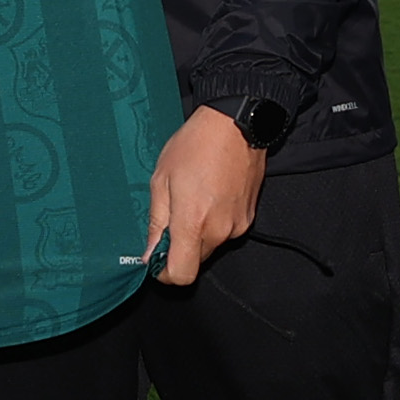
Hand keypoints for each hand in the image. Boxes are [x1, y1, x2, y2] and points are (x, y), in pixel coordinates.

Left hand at [144, 106, 267, 286]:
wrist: (236, 123)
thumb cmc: (196, 145)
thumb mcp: (162, 179)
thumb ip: (156, 222)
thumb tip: (150, 252)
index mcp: (194, 222)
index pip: (181, 275)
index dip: (165, 273)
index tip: (157, 258)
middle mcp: (219, 230)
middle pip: (195, 261)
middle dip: (180, 248)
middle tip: (173, 216)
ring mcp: (237, 225)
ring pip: (210, 246)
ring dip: (197, 233)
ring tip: (194, 198)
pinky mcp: (248, 217)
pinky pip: (225, 232)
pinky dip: (214, 222)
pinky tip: (210, 195)